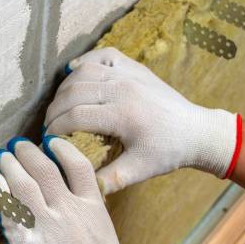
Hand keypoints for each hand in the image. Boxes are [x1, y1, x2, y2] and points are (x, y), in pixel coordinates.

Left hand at [0, 136, 151, 243]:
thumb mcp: (105, 239)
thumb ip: (90, 216)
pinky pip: (6, 210)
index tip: (50, 142)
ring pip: (22, 183)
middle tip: (15, 145)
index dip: (61, 149)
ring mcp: (46, 227)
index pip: (78, 165)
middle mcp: (69, 212)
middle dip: (27, 153)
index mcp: (94, 209)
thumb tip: (77, 204)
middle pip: (44, 169)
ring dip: (8, 166)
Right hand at [45, 47, 240, 193]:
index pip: (75, 116)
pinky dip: (84, 62)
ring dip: (65, 88)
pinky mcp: (134, 66)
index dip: (55, 128)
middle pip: (73, 92)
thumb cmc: (168, 152)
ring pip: (83, 71)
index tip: (47, 139)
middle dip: (54, 110)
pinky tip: (74, 74)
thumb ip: (109, 179)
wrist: (196, 131)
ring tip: (59, 106)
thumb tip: (81, 188)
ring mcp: (129, 73)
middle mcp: (123, 88)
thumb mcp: (139, 170)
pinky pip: (101, 55)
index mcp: (123, 114)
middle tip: (49, 125)